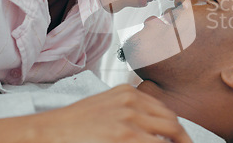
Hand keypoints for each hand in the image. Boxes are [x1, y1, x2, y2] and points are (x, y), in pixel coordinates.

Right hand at [0, 84, 192, 142]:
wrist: (49, 131)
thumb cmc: (75, 123)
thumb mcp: (107, 107)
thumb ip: (131, 111)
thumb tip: (153, 129)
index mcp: (129, 93)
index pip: (165, 111)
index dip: (177, 128)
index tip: (180, 139)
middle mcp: (132, 102)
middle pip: (172, 122)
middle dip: (183, 139)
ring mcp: (129, 120)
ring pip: (170, 134)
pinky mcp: (124, 137)